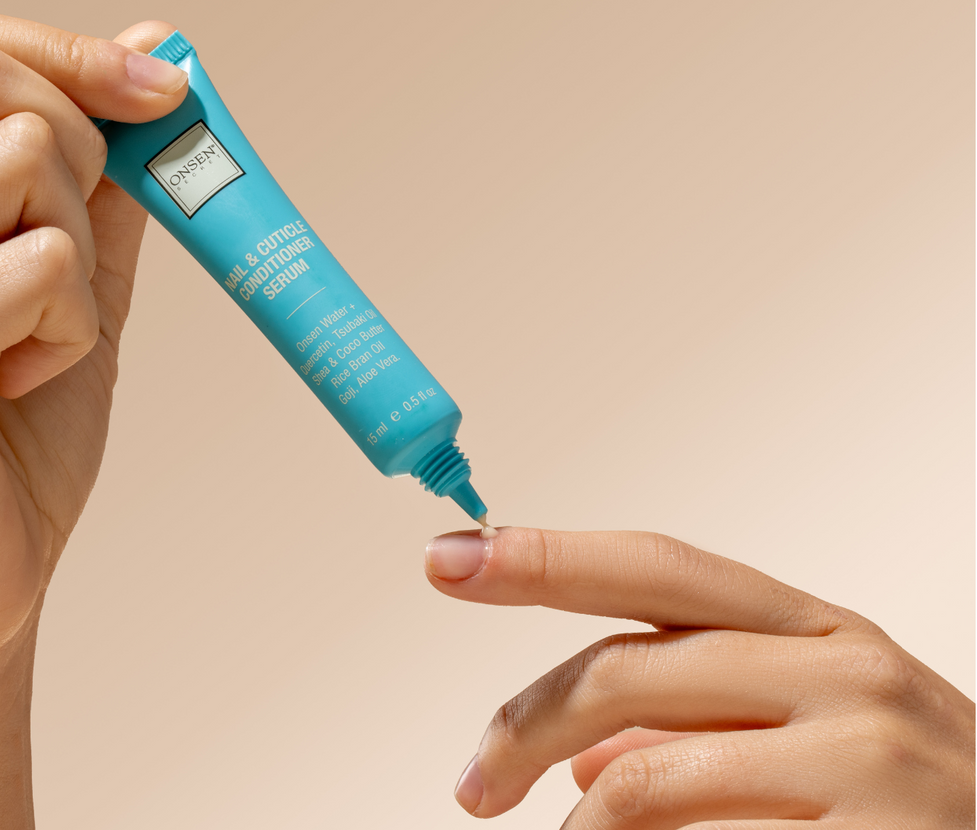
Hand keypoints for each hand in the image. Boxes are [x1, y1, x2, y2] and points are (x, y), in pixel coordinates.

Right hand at [0, 9, 187, 826]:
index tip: (161, 94)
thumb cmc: (8, 452)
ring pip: (24, 156)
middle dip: (83, 145)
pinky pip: (43, 263)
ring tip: (36, 345)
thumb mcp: (68, 291)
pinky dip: (74, 326)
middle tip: (79, 260)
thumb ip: (102, 181)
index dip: (69, 51)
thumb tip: (151, 46)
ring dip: (80, 254)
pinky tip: (23, 388)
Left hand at [425, 528, 974, 827]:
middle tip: (474, 783)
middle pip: (624, 669)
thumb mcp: (815, 735)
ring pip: (640, 779)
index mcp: (817, 630)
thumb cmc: (912, 806)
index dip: (544, 558)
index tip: (446, 556)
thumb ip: (696, 724)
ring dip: (576, 829)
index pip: (656, 570)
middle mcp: (842, 675)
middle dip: (521, 724)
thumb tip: (579, 756)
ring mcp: (862, 762)